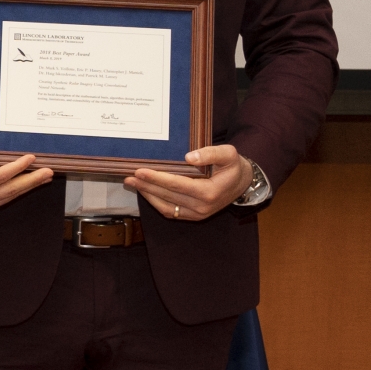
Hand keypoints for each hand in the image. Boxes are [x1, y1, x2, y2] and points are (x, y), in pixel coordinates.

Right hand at [0, 141, 53, 215]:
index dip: (16, 167)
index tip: (30, 158)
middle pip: (11, 189)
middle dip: (31, 180)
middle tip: (49, 171)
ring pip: (11, 196)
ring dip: (30, 186)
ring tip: (46, 176)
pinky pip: (6, 198)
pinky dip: (20, 190)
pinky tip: (30, 183)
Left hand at [125, 143, 253, 221]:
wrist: (242, 184)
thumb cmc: (233, 167)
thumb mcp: (229, 154)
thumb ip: (211, 153)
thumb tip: (189, 157)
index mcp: (210, 192)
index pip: (178, 185)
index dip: (157, 178)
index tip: (140, 171)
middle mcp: (202, 206)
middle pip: (168, 196)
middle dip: (146, 186)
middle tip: (129, 176)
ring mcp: (197, 214)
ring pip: (166, 206)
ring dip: (147, 194)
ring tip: (132, 183)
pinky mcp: (192, 216)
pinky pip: (170, 211)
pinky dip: (155, 202)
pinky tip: (145, 191)